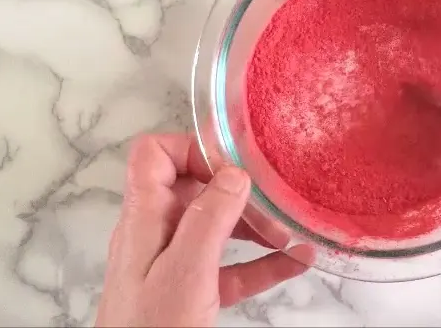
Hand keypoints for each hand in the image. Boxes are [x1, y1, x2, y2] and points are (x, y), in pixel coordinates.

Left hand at [96, 133, 313, 326]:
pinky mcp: (190, 291)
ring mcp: (172, 263)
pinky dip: (261, 263)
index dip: (192, 148)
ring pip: (217, 227)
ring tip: (290, 235)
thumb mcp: (186, 270)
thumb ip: (209, 218)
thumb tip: (234, 173)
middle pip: (196, 189)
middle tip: (273, 206)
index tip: (234, 164)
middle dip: (238, 192)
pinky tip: (295, 263)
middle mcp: (156, 234)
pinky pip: (230, 266)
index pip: (154, 155)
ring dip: (255, 227)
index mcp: (145, 218)